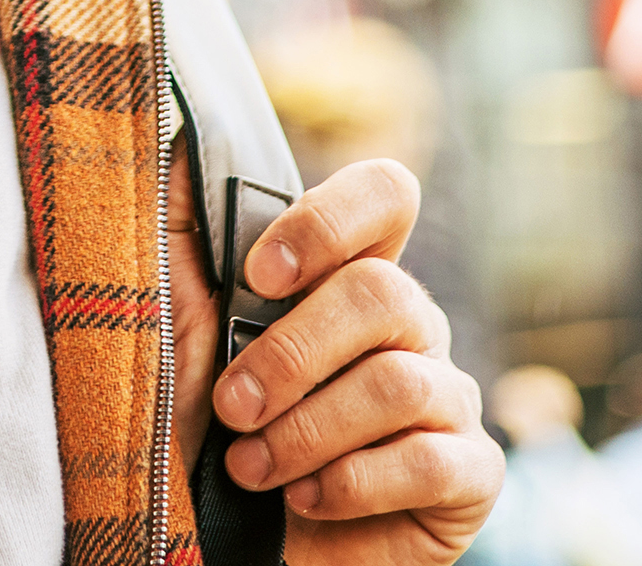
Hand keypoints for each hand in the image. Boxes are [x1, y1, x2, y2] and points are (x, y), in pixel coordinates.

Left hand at [182, 158, 501, 563]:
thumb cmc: (196, 423)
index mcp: (347, 274)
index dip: (331, 222)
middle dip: (291, 355)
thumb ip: (182, 218)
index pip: (387, 196)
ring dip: (307, 432)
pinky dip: (352, 484)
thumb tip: (173, 119)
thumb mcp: (171, 313)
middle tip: (232, 406)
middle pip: (384, 292)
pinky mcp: (470, 476)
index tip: (260, 278)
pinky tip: (306, 501)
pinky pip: (434, 460)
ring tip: (251, 469)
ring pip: (400, 382)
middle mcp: (410, 325)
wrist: (219, 543)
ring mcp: (447, 398)